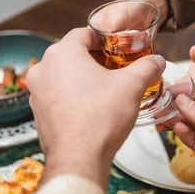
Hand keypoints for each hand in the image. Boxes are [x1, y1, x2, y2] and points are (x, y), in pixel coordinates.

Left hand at [26, 27, 165, 187]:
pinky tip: (93, 108)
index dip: (104, 39)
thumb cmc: (100, 119)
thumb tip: (157, 61)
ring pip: (63, 75)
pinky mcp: (38, 113)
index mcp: (62, 54)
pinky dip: (73, 96)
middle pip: (72, 54)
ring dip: (83, 78)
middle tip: (116, 69)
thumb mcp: (132, 86)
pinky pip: (58, 95)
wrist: (79, 160)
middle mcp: (43, 69)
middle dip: (95, 60)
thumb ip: (147, 67)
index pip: (83, 33)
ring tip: (107, 90)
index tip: (118, 48)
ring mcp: (37, 92)